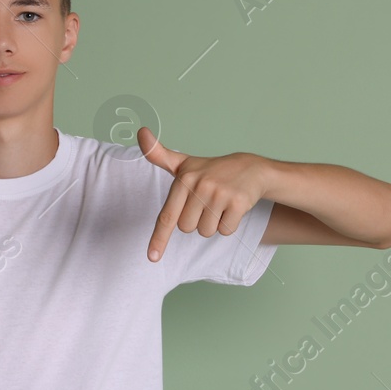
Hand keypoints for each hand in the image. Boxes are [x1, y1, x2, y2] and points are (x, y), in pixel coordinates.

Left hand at [138, 127, 267, 263]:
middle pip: (187, 228)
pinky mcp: (238, 203)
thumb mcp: (184, 163)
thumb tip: (140, 132)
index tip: (152, 257)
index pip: (167, 215)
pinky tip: (232, 208)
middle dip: (195, 221)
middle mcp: (200, 185)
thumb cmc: (210, 171)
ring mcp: (219, 194)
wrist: (249, 168)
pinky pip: (225, 231)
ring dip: (212, 224)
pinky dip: (228, 225)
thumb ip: (158, 154)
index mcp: (184, 178)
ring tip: (219, 204)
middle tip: (205, 203)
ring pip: (206, 231)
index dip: (159, 238)